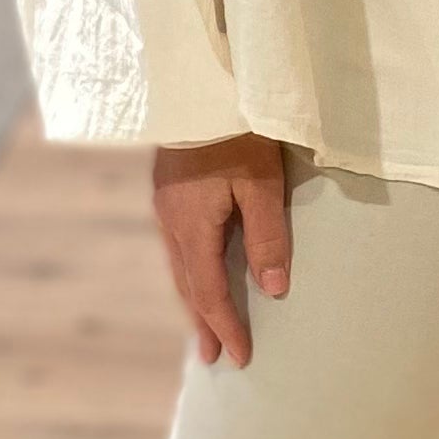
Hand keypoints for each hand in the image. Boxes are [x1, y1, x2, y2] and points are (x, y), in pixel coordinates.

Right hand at [151, 131, 290, 367]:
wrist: (199, 80)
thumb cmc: (236, 129)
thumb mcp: (261, 182)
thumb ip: (267, 236)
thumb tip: (274, 289)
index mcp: (191, 225)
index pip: (209, 291)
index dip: (226, 326)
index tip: (240, 357)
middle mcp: (170, 220)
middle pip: (186, 284)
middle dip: (202, 322)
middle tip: (212, 357)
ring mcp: (164, 202)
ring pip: (177, 264)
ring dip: (192, 298)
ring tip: (203, 323)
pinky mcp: (168, 186)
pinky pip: (176, 243)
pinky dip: (188, 269)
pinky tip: (196, 268)